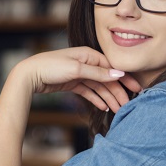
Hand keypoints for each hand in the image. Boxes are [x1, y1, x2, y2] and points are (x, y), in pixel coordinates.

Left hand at [17, 46, 141, 112]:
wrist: (29, 75)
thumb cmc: (51, 67)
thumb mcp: (76, 69)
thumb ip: (98, 73)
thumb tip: (119, 74)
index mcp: (88, 55)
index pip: (111, 67)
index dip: (124, 79)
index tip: (136, 89)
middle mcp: (85, 63)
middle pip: (106, 78)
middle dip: (117, 91)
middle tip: (127, 105)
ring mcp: (79, 74)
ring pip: (98, 87)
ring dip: (108, 98)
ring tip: (117, 110)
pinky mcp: (72, 83)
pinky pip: (88, 92)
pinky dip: (96, 99)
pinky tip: (104, 107)